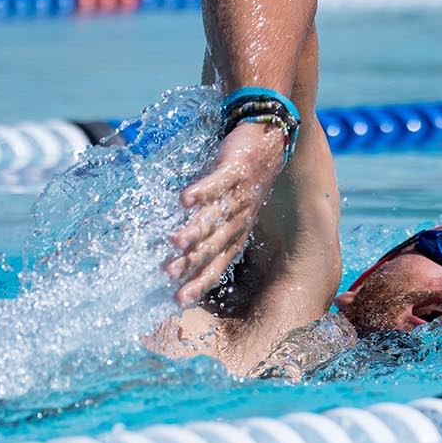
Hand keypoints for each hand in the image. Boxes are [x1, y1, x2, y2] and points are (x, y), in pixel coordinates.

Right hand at [165, 121, 285, 305]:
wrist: (272, 142)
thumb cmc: (247, 182)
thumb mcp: (233, 211)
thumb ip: (209, 230)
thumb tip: (180, 254)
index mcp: (237, 232)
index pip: (218, 263)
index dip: (200, 281)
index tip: (178, 301)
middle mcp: (238, 218)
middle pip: (213, 244)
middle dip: (192, 261)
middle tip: (168, 274)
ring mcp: (238, 194)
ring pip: (214, 216)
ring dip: (195, 229)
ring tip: (174, 243)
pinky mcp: (235, 169)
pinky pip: (218, 182)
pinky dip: (203, 191)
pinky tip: (184, 200)